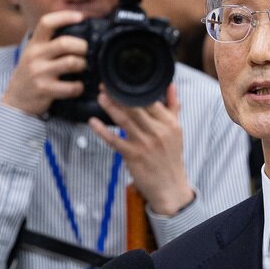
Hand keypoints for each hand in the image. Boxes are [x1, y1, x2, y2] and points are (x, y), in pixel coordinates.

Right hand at [1, 10, 88, 116]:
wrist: (15, 100)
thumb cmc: (30, 73)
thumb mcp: (33, 53)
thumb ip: (49, 42)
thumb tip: (76, 29)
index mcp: (34, 44)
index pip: (47, 23)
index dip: (65, 17)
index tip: (80, 17)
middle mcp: (35, 56)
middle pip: (65, 43)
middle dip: (82, 46)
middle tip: (85, 51)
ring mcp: (39, 73)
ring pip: (72, 63)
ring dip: (83, 65)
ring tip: (82, 68)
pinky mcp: (45, 90)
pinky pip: (71, 87)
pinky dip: (79, 87)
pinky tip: (78, 86)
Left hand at [89, 83, 193, 215]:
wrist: (170, 187)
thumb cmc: (171, 157)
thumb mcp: (176, 130)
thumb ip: (173, 106)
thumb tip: (171, 85)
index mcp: (169, 123)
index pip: (150, 100)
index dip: (135, 89)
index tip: (123, 81)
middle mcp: (158, 131)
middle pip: (135, 108)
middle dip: (119, 95)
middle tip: (106, 85)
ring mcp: (145, 144)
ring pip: (124, 120)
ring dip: (110, 107)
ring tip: (100, 97)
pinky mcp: (133, 156)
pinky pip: (114, 140)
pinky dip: (102, 131)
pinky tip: (93, 122)